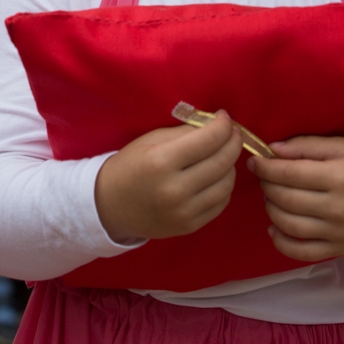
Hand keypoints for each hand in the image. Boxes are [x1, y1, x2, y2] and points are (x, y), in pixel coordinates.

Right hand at [94, 111, 242, 243]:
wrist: (110, 206)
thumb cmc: (129, 166)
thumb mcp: (150, 141)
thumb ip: (184, 132)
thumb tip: (216, 125)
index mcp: (161, 162)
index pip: (208, 140)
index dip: (223, 125)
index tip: (224, 117)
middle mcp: (175, 189)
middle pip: (222, 161)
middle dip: (233, 142)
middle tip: (232, 133)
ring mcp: (184, 211)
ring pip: (227, 184)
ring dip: (231, 165)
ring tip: (223, 155)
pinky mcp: (190, 226)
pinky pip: (221, 203)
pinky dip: (224, 186)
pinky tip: (216, 176)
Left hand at [252, 136, 343, 261]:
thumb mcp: (343, 147)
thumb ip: (306, 146)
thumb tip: (272, 150)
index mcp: (339, 177)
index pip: (289, 173)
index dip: (266, 167)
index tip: (255, 161)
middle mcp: (338, 208)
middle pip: (286, 199)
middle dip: (267, 185)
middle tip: (265, 177)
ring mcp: (337, 233)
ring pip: (288, 224)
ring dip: (271, 209)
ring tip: (272, 197)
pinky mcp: (337, 249)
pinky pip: (301, 252)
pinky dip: (281, 242)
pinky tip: (274, 228)